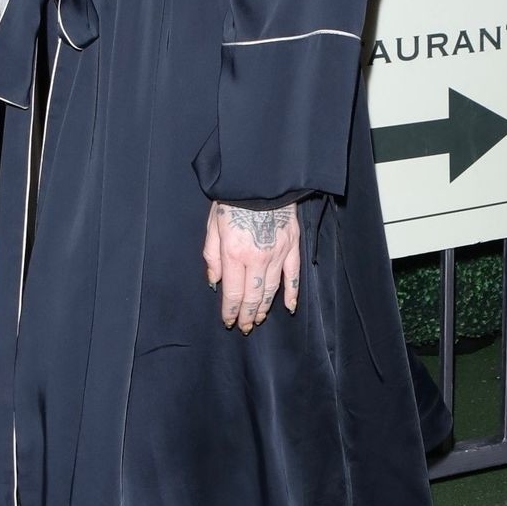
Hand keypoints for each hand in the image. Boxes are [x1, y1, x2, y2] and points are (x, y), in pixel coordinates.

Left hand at [203, 201, 300, 333]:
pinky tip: (289, 307)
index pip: (232, 293)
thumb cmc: (233, 199)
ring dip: (264, 308)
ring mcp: (277, 253)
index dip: (230, 311)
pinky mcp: (292, 246)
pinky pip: (293, 275)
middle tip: (243, 327)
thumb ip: (212, 256)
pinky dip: (292, 293)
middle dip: (246, 315)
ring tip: (257, 319)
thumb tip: (215, 282)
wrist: (261, 178)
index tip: (228, 322)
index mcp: (234, 253)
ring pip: (271, 290)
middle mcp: (257, 258)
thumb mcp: (213, 225)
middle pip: (252, 297)